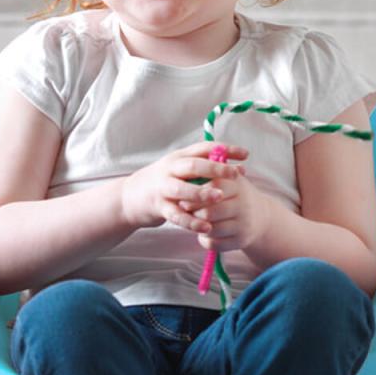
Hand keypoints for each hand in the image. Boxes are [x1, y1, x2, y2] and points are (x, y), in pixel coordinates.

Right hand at [121, 141, 249, 233]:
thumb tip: (233, 166)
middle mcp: (170, 169)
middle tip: (235, 174)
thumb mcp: (179, 169)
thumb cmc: (163, 183)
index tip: (245, 154)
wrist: (130, 197)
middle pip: (193, 165)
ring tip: (219, 197)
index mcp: (179, 157)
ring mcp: (162, 188)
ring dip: (201, 192)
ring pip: (182, 189)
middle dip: (216, 169)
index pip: (204, 148)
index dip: (225, 150)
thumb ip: (201, 167)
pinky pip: (176, 215)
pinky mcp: (158, 207)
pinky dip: (191, 221)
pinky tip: (206, 227)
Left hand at [179, 163, 273, 256]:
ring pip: (210, 230)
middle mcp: (243, 205)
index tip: (183, 197)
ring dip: (198, 227)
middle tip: (186, 211)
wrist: (260, 216)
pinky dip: (205, 240)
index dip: (195, 194)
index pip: (211, 189)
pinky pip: (215, 244)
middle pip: (209, 213)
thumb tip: (187, 185)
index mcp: (237, 186)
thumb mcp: (228, 181)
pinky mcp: (241, 240)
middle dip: (194, 213)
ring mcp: (243, 224)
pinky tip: (205, 234)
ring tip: (196, 221)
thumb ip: (209, 177)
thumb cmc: (235, 195)